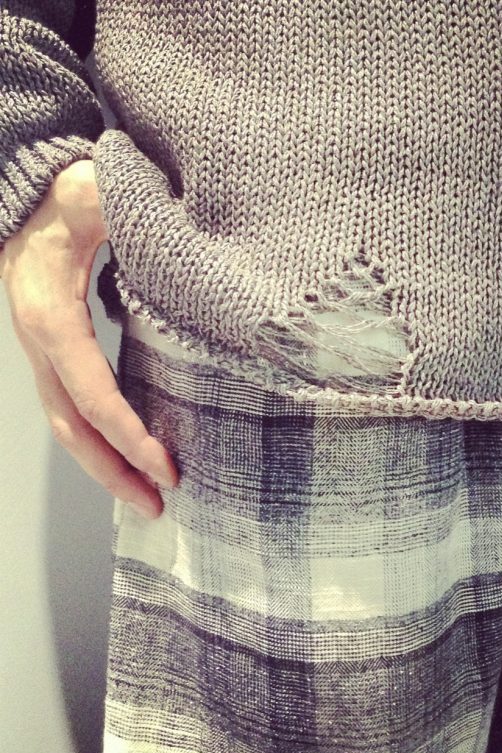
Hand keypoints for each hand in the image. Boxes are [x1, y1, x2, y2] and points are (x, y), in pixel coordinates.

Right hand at [0, 159, 178, 518]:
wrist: (27, 192)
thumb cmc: (63, 192)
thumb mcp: (94, 192)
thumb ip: (118, 208)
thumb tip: (164, 225)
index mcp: (52, 317)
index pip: (92, 394)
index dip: (129, 435)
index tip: (168, 467)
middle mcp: (42, 345)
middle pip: (72, 427)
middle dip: (113, 471)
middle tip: (158, 505)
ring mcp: (44, 352)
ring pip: (68, 425)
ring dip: (105, 465)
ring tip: (147, 497)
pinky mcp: (56, 350)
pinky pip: (73, 407)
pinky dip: (100, 438)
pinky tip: (130, 453)